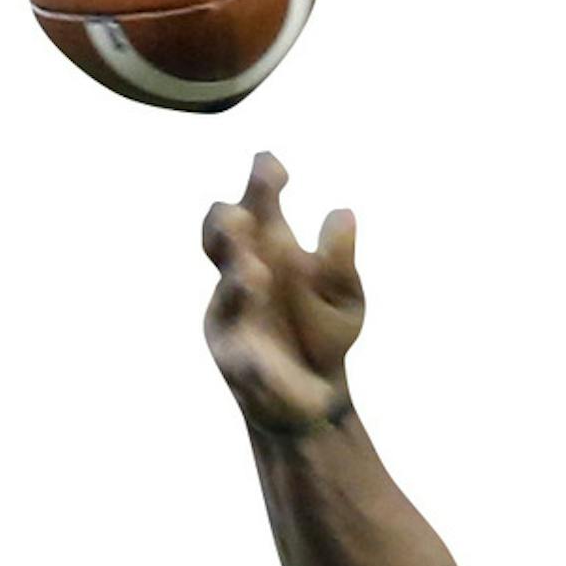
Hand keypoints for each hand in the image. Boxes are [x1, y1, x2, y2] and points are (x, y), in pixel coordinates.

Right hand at [201, 152, 364, 435]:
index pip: (257, 200)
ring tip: (256, 274)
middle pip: (221, 231)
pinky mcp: (233, 355)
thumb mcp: (344, 295)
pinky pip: (240, 356)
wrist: (315, 394)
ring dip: (236, 278)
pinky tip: (261, 360)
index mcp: (271, 244)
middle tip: (245, 218)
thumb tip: (344, 214)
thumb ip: (338, 260)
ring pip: (225, 287)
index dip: (261, 180)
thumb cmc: (324, 330)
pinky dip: (252, 358)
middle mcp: (243, 268)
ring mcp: (233, 310)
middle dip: (227, 222)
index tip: (276, 171)